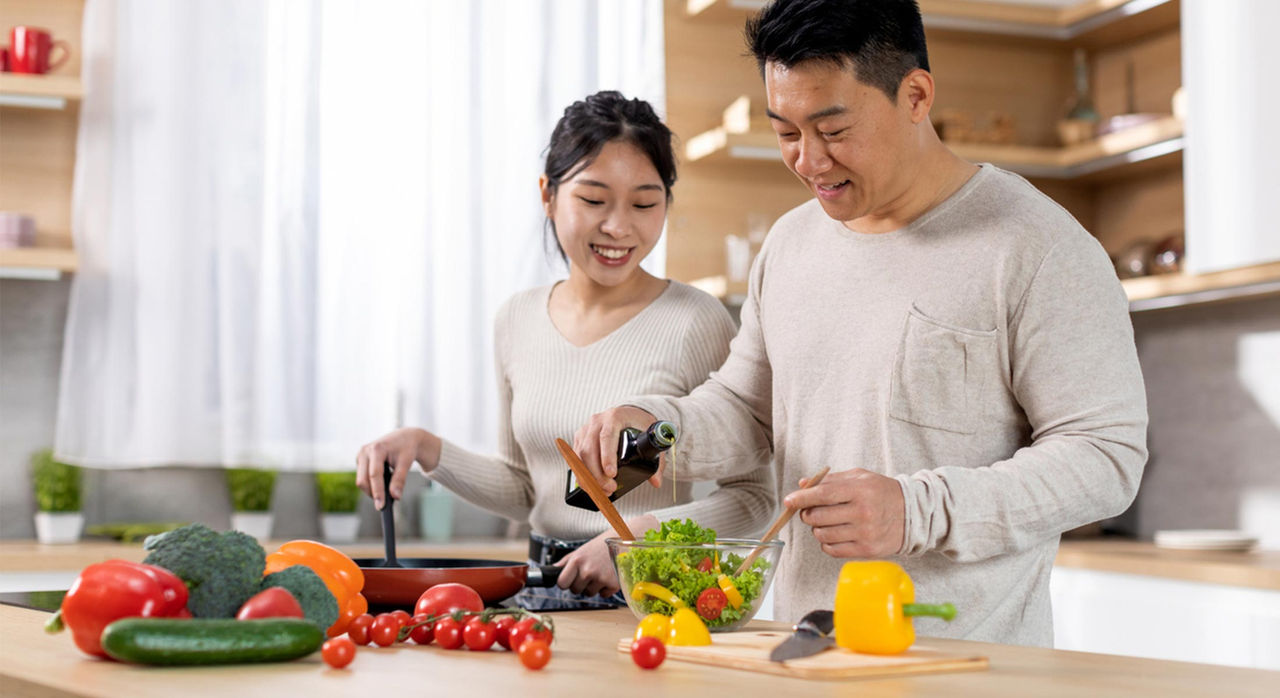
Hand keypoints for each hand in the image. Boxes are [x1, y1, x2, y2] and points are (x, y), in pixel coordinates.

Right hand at [355, 427, 440, 509]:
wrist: (405, 438)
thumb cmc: (406, 448)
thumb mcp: (406, 463)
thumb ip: (400, 480)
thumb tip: (395, 496)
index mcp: (376, 449)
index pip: (374, 475)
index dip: (378, 492)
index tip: (381, 506)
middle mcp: (365, 451)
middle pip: (363, 480)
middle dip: (373, 493)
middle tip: (384, 504)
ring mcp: (361, 456)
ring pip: (361, 481)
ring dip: (372, 489)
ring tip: (386, 490)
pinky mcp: (360, 461)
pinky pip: (363, 478)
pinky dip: (371, 484)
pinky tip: (382, 483)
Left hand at [556, 515, 657, 596]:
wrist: (625, 540)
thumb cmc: (602, 545)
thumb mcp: (582, 550)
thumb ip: (566, 562)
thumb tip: (552, 570)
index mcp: (577, 560)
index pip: (562, 583)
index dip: (566, 582)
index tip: (570, 579)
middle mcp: (587, 570)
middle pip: (575, 590)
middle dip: (581, 584)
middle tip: (590, 571)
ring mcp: (600, 578)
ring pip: (589, 593)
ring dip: (594, 586)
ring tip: (600, 571)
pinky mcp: (613, 584)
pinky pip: (603, 595)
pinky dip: (606, 588)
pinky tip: (609, 575)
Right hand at [573, 406, 658, 494]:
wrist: (628, 414)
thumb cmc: (639, 424)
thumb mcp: (650, 437)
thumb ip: (656, 459)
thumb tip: (656, 481)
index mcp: (615, 417)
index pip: (607, 436)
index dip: (607, 456)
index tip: (612, 474)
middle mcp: (597, 421)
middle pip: (589, 449)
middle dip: (597, 473)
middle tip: (609, 488)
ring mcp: (586, 429)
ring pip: (580, 455)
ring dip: (588, 477)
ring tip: (602, 491)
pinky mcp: (580, 438)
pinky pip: (576, 458)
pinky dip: (582, 474)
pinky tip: (591, 485)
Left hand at [784, 468, 904, 557]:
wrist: (913, 514)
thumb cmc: (882, 492)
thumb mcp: (860, 477)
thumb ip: (830, 480)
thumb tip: (802, 485)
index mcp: (860, 490)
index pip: (822, 494)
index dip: (801, 498)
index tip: (789, 500)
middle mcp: (862, 513)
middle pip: (817, 516)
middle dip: (807, 513)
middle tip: (811, 510)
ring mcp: (865, 533)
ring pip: (822, 534)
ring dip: (817, 528)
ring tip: (826, 521)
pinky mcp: (866, 550)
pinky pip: (832, 549)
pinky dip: (826, 542)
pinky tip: (835, 533)